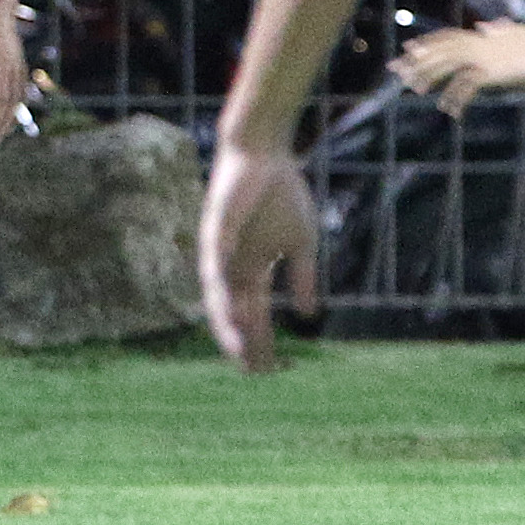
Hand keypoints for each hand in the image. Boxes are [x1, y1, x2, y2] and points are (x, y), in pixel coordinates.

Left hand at [199, 139, 319, 373]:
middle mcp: (231, 265)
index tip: (272, 367)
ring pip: (220, 294)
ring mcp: (220, 249)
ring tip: (239, 345)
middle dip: (243, 341)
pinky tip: (229, 303)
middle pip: (234, 312)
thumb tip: (310, 316)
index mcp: (252, 269)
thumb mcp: (300, 243)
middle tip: (253, 370)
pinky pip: (215, 260)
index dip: (262, 339)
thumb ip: (303, 278)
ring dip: (228, 321)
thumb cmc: (282, 194)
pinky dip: (221, 284)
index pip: (255, 313)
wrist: (268, 155)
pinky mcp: (215, 228)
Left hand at [388, 20, 524, 119]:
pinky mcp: (490, 71)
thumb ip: (497, 30)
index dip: (427, 43)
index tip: (408, 49)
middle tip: (396, 70)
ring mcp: (482, 56)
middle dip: (417, 60)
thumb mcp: (513, 34)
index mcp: (480, 36)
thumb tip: (486, 27)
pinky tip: (448, 109)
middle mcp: (477, 43)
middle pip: (440, 50)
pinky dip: (457, 97)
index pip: (447, 37)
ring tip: (415, 90)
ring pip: (448, 65)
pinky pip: (467, 85)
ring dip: (430, 77)